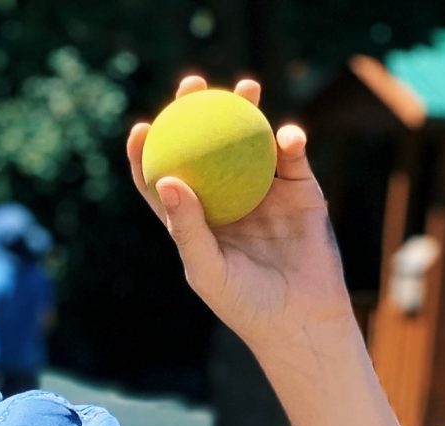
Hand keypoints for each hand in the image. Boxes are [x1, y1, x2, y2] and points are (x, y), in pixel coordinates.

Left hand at [125, 76, 353, 344]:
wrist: (302, 320)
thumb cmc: (244, 303)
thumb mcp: (207, 269)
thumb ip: (186, 226)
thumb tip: (167, 178)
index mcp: (195, 216)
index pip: (164, 176)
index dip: (148, 150)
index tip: (142, 127)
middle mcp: (227, 197)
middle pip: (207, 145)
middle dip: (198, 110)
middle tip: (194, 86)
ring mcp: (264, 191)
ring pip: (251, 141)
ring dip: (248, 110)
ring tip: (247, 88)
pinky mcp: (300, 191)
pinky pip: (293, 157)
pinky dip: (291, 141)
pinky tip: (287, 135)